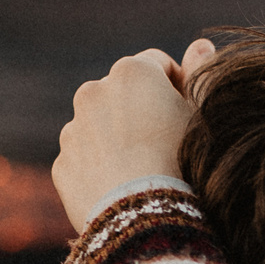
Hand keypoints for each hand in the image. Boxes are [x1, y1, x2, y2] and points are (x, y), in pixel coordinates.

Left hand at [52, 38, 216, 231]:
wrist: (144, 219)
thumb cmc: (184, 162)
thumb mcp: (202, 115)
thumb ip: (201, 73)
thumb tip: (201, 45)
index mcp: (132, 72)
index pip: (158, 64)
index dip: (178, 87)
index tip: (188, 114)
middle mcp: (93, 92)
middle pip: (123, 93)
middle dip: (141, 110)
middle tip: (166, 144)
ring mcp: (73, 129)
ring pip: (100, 125)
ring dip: (118, 137)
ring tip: (143, 170)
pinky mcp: (62, 164)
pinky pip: (85, 159)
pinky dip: (100, 167)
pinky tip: (123, 189)